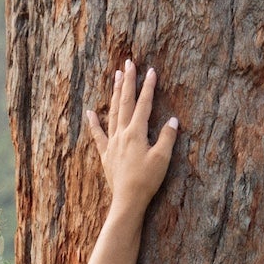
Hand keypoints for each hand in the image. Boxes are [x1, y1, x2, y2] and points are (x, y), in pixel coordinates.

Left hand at [86, 58, 177, 213]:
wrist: (128, 200)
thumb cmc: (147, 180)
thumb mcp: (162, 158)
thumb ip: (167, 137)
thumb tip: (173, 120)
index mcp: (136, 132)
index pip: (143, 104)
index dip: (148, 87)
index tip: (151, 70)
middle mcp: (121, 134)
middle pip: (124, 102)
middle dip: (127, 81)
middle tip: (128, 62)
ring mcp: (111, 143)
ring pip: (112, 113)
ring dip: (114, 94)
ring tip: (115, 76)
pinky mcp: (106, 155)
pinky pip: (98, 135)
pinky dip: (94, 123)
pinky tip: (90, 112)